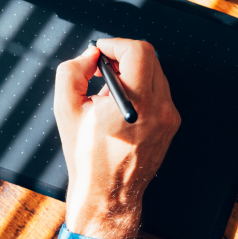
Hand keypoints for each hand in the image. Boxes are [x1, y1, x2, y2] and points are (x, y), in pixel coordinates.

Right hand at [54, 38, 180, 238]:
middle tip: (101, 67)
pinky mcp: (172, 124)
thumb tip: (91, 55)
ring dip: (132, 71)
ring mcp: (170, 117)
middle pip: (149, 58)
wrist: (108, 194)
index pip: (138, 51)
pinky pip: (159, 92)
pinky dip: (141, 88)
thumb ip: (73, 71)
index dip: (116, 44)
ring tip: (109, 90)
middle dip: (123, 55)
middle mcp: (160, 108)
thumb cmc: (86, 155)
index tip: (100, 52)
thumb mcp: (65, 109)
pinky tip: (121, 105)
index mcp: (136, 103)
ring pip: (155, 73)